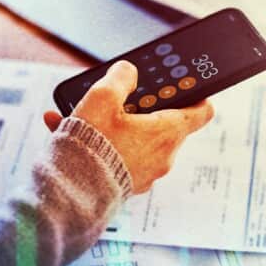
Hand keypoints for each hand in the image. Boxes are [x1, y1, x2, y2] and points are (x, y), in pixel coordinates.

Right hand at [43, 60, 212, 193]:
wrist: (69, 194)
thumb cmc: (91, 145)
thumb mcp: (103, 97)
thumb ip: (120, 77)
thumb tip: (128, 71)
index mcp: (167, 132)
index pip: (201, 111)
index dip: (197, 95)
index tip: (185, 87)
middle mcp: (162, 156)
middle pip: (163, 123)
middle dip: (141, 108)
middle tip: (120, 97)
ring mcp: (145, 174)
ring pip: (133, 139)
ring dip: (112, 125)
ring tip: (80, 114)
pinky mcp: (125, 185)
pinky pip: (116, 156)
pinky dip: (99, 143)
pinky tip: (63, 129)